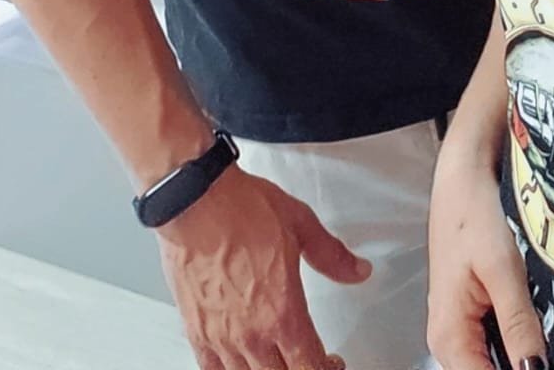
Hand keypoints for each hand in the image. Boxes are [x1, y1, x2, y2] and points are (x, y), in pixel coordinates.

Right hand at [156, 163, 371, 369]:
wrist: (196, 201)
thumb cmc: (241, 210)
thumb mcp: (300, 224)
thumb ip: (331, 255)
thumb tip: (357, 270)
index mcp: (283, 312)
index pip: (310, 366)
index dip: (326, 368)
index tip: (331, 361)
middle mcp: (252, 334)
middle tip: (309, 358)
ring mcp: (222, 337)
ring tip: (277, 358)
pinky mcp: (196, 331)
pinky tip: (240, 361)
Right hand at [427, 155, 545, 369]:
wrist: (462, 175)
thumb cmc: (472, 212)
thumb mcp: (501, 268)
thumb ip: (518, 324)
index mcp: (449, 336)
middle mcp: (449, 340)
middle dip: (528, 366)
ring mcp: (460, 328)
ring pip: (497, 362)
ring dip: (527, 356)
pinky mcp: (473, 313)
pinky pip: (498, 342)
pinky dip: (522, 339)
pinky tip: (545, 326)